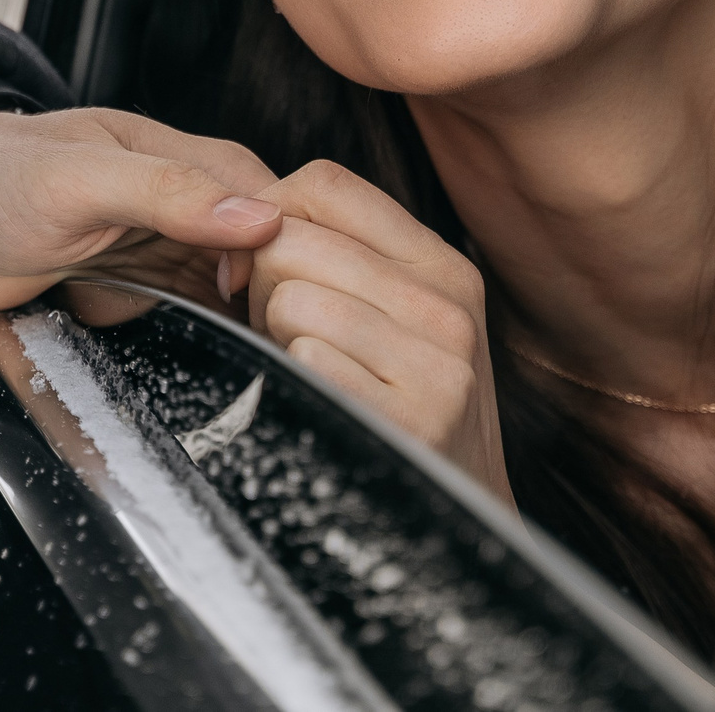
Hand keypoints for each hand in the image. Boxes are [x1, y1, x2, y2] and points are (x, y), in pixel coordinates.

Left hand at [0, 107, 281, 311]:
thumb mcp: (76, 178)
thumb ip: (165, 192)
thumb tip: (256, 216)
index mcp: (173, 156)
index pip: (264, 195)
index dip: (279, 242)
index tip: (263, 288)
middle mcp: (172, 201)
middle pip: (255, 249)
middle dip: (252, 289)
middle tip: (232, 321)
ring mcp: (151, 246)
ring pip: (223, 288)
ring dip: (216, 315)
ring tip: (179, 325)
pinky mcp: (128, 287)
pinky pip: (180, 313)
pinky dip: (173, 328)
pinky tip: (147, 329)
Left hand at [247, 159, 510, 502]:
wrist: (462, 531)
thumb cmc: (403, 416)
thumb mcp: (400, 322)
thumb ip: (344, 258)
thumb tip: (253, 213)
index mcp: (441, 266)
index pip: (324, 183)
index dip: (266, 219)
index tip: (259, 269)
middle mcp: (447, 303)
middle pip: (291, 239)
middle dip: (263, 287)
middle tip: (286, 337)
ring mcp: (438, 361)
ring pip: (291, 299)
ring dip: (275, 340)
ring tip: (309, 374)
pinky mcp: (415, 417)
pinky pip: (307, 361)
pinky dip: (294, 384)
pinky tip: (321, 408)